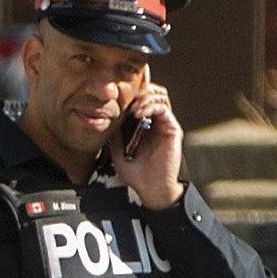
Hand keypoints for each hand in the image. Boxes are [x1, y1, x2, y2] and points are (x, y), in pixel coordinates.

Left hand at [114, 73, 184, 209]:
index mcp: (143, 122)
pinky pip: (163, 108)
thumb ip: (114, 130)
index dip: (132, 91)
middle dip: (139, 89)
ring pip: (159, 96)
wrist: (150, 188)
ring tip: (132, 108)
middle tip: (126, 97)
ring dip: (144, 97)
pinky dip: (150, 106)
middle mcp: (156, 120)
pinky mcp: (172, 128)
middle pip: (152, 91)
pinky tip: (138, 113)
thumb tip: (104, 113)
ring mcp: (165, 123)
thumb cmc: (134, 171)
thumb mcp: (116, 147)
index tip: (117, 91)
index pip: (140, 97)